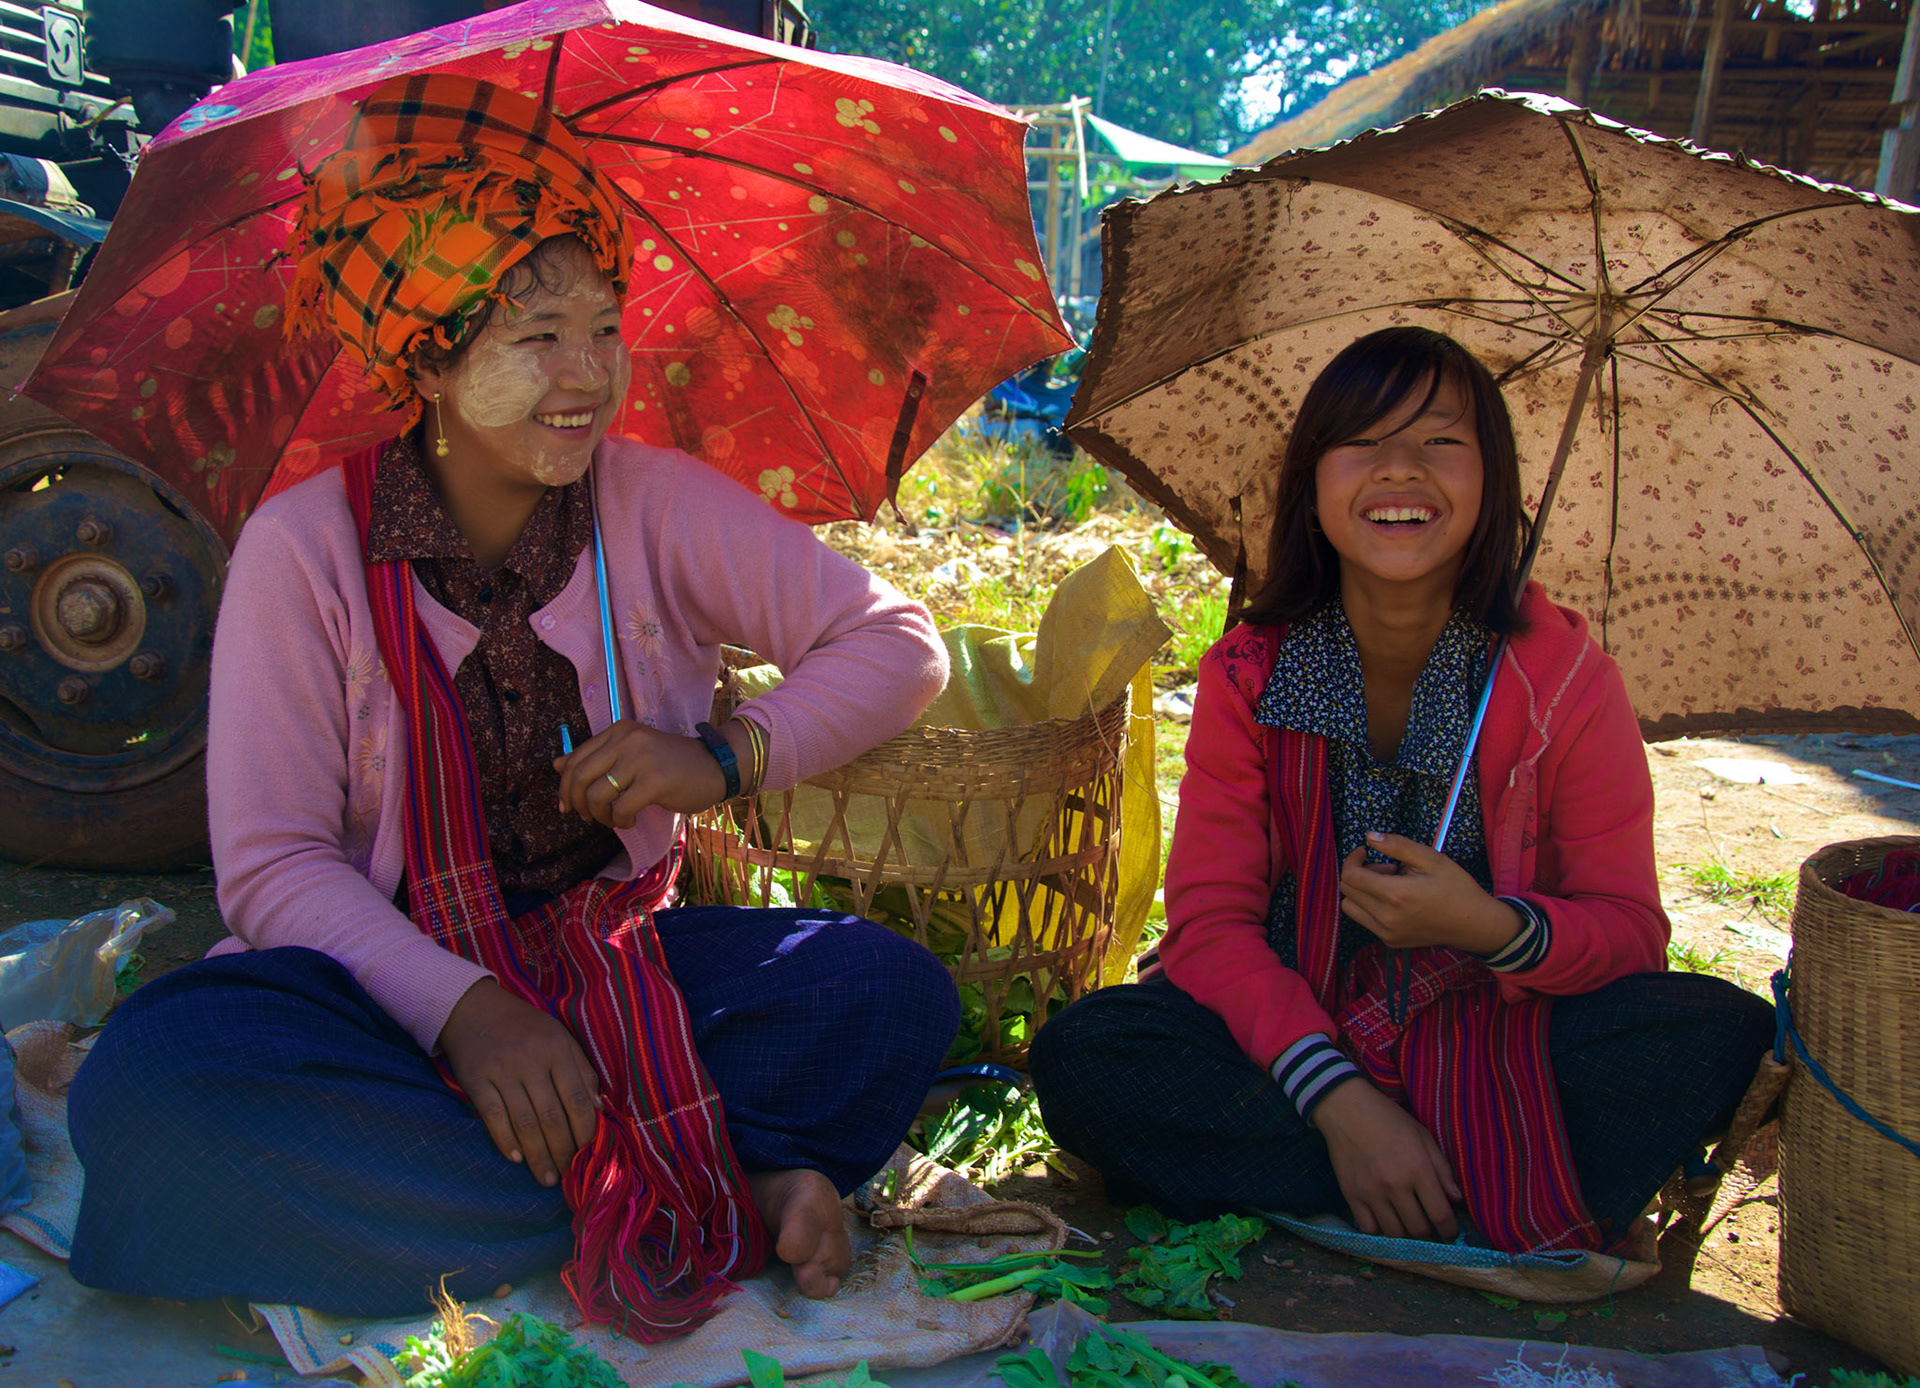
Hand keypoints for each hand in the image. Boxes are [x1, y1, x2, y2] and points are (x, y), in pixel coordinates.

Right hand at [438, 979, 599, 1187]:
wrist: (474, 1009)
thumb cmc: (525, 1028)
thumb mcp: (559, 1038)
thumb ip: (581, 1071)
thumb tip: (599, 1109)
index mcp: (557, 1049)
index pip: (577, 1097)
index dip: (586, 1130)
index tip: (591, 1154)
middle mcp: (530, 1060)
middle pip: (552, 1116)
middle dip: (563, 1151)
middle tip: (569, 1175)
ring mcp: (502, 1071)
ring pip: (525, 1122)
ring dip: (537, 1155)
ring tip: (547, 1179)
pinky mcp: (476, 1080)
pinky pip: (493, 1117)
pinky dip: (505, 1140)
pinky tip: (516, 1159)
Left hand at [553, 719, 744, 828]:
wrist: (715, 766)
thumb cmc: (671, 764)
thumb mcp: (630, 755)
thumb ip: (595, 758)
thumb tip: (556, 764)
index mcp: (617, 731)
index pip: (575, 759)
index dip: (565, 787)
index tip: (567, 807)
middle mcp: (626, 740)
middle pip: (580, 777)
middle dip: (578, 804)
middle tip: (589, 817)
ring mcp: (641, 759)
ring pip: (598, 795)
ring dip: (601, 816)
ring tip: (614, 820)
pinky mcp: (655, 781)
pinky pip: (621, 809)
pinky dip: (621, 821)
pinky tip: (631, 821)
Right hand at [1311, 1077, 1463, 1240]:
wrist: (1345, 1109)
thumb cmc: (1389, 1120)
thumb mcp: (1423, 1137)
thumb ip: (1442, 1170)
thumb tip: (1456, 1200)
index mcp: (1418, 1169)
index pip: (1440, 1215)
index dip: (1450, 1230)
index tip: (1450, 1231)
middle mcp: (1395, 1185)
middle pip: (1419, 1229)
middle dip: (1430, 1234)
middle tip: (1431, 1227)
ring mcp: (1371, 1192)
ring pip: (1395, 1234)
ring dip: (1406, 1235)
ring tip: (1409, 1225)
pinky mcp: (1351, 1195)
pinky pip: (1369, 1229)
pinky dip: (1381, 1231)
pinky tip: (1386, 1222)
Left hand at [1339, 832, 1523, 953]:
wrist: (1473, 924)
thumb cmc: (1455, 887)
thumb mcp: (1431, 858)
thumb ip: (1397, 845)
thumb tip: (1369, 836)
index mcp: (1395, 895)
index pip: (1350, 876)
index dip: (1353, 858)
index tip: (1366, 851)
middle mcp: (1386, 917)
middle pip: (1347, 890)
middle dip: (1360, 873)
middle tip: (1388, 868)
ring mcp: (1386, 933)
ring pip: (1351, 907)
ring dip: (1362, 891)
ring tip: (1390, 885)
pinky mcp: (1390, 941)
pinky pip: (1365, 920)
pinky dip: (1370, 907)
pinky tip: (1396, 901)